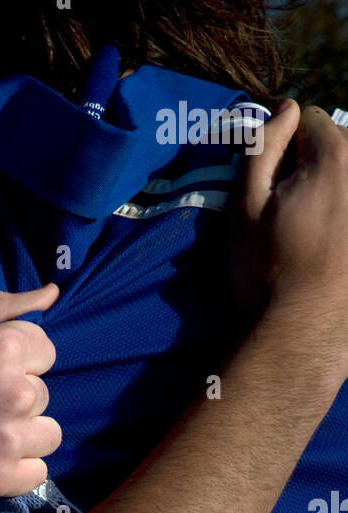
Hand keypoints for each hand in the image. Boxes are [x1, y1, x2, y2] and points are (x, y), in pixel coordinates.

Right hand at [0, 285, 61, 502]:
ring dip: (21, 436)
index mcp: (3, 346)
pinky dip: (14, 470)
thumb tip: (52, 293)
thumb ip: (0, 309)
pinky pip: (36, 473)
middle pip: (42, 394)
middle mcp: (14, 391)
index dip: (13, 362)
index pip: (44, 352)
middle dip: (13, 399)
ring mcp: (7, 439)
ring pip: (47, 435)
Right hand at [233, 101, 347, 359]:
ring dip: (333, 195)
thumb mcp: (246, 208)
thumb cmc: (267, 271)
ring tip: (314, 237)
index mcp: (335, 157)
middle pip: (337, 146)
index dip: (283, 149)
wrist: (303, 333)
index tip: (272, 188)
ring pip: (347, 178)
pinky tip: (330, 250)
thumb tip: (285, 106)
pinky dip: (339, 222)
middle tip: (292, 216)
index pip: (308, 119)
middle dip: (314, 168)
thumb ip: (261, 147)